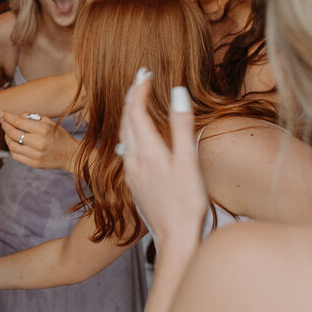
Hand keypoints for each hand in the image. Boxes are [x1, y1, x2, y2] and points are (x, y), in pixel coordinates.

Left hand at [1, 112, 78, 172]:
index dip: (8, 116)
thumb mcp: (50, 122)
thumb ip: (34, 117)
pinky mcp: (33, 163)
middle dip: (5, 125)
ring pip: (12, 145)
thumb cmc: (59, 136)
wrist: (70, 155)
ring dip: (6, 137)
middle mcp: (39, 143)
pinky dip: (11, 147)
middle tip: (3, 121)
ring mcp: (36, 155)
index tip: (3, 113)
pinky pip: (15, 155)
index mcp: (44, 130)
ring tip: (7, 132)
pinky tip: (12, 142)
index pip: (19, 121)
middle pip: (13, 133)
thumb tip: (17, 115)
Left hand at [118, 73, 207, 258]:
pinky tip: (135, 140)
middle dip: (132, 97)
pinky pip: (126, 151)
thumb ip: (181, 125)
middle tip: (141, 79)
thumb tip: (177, 91)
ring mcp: (133, 173)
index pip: (136, 110)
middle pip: (126, 120)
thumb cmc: (187, 203)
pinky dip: (130, 134)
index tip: (146, 72)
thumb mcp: (188, 161)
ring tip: (137, 102)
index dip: (139, 88)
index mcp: (148, 150)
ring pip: (124, 136)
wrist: (175, 239)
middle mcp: (134, 159)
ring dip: (129, 115)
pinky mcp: (135, 184)